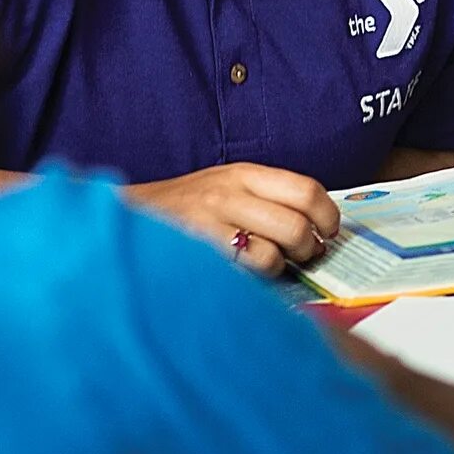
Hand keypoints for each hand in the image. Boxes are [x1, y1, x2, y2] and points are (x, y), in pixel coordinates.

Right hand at [127, 162, 342, 274]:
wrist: (125, 217)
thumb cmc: (183, 208)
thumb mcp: (224, 187)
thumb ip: (266, 199)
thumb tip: (316, 225)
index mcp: (243, 174)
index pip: (306, 190)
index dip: (328, 216)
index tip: (328, 232)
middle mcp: (228, 194)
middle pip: (297, 225)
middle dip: (309, 248)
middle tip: (304, 256)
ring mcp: (210, 224)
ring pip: (273, 254)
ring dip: (278, 267)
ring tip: (266, 265)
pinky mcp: (195, 252)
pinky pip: (243, 273)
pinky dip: (251, 279)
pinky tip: (241, 273)